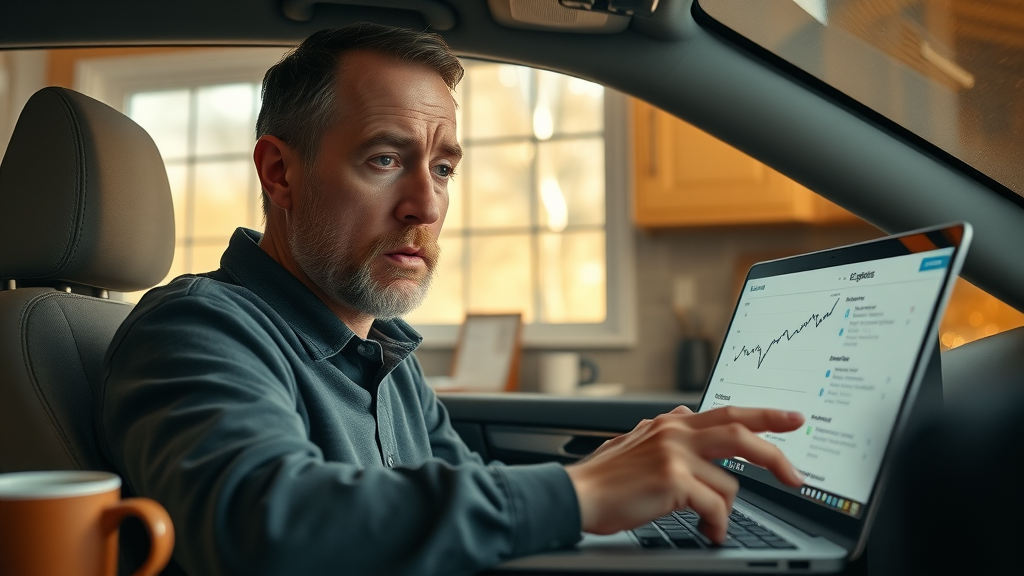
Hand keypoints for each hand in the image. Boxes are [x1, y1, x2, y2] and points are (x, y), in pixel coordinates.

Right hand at [565, 405, 804, 542]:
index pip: (727, 412)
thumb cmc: (604, 478)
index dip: (764, 416)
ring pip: (729, 483)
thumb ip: (665, 431)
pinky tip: (708, 531)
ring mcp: (674, 453)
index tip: (792, 419)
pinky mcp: (673, 479)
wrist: (575, 494)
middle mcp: (675, 431)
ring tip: (711, 522)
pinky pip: (715, 506)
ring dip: (726, 511)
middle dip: (775, 455)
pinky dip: (716, 524)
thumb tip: (686, 416)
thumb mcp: (636, 441)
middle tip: (796, 477)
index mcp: (670, 422)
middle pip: (741, 434)